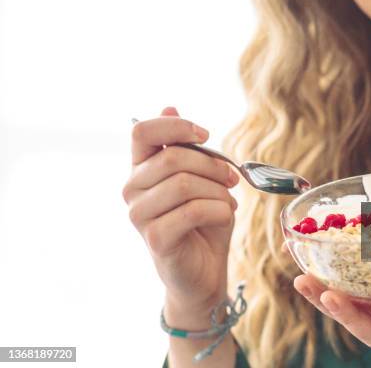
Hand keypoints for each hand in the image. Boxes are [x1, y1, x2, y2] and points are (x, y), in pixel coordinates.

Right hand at [122, 107, 239, 325]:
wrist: (204, 270)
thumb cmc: (203, 221)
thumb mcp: (200, 179)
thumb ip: (186, 148)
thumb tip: (169, 106)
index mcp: (141, 169)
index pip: (142, 131)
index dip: (177, 126)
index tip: (206, 135)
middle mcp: (132, 190)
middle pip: (172, 157)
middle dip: (212, 165)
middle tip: (231, 179)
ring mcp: (139, 216)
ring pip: (184, 184)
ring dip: (218, 191)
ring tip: (228, 201)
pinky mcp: (155, 238)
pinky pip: (193, 211)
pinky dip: (220, 210)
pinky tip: (226, 215)